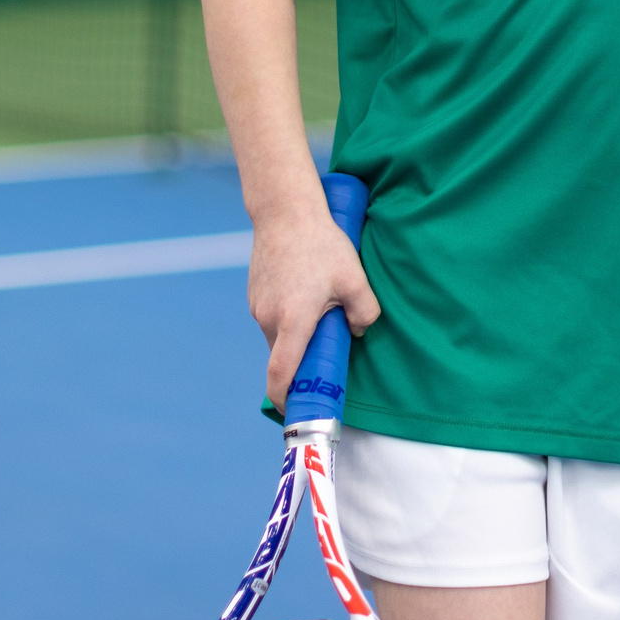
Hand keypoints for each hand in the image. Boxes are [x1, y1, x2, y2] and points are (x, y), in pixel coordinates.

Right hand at [247, 191, 380, 407]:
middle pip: (284, 356)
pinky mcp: (255, 294)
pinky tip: (307, 292)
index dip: (286, 398)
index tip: (296, 409)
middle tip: (329, 350)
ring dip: (297, 335)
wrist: (285, 211)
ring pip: (279, 335)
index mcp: (292, 321)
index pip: (281, 374)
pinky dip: (288, 318)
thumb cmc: (321, 244)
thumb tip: (359, 331)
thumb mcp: (354, 278)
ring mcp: (258, 306)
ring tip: (322, 308)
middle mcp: (269, 318)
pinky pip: (272, 317)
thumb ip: (364, 312)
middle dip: (303, 362)